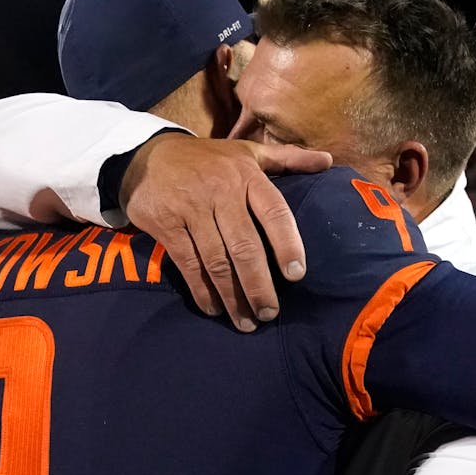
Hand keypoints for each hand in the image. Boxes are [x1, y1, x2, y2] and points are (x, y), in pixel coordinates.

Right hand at [121, 134, 331, 330]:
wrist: (146, 155)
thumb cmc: (208, 160)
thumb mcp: (248, 153)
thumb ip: (288, 159)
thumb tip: (328, 161)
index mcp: (247, 174)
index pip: (274, 212)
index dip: (287, 244)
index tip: (297, 275)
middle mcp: (221, 190)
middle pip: (245, 246)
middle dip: (259, 285)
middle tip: (269, 313)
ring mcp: (192, 208)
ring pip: (216, 261)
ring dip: (232, 297)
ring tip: (246, 322)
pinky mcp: (167, 224)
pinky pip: (188, 264)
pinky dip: (202, 290)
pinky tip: (214, 308)